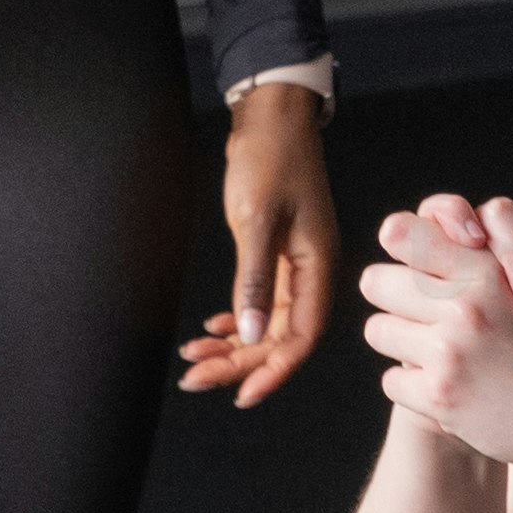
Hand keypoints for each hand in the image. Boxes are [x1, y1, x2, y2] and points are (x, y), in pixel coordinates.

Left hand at [177, 81, 339, 408]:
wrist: (271, 118)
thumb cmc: (270, 159)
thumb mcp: (258, 220)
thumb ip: (255, 279)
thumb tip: (250, 333)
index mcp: (318, 267)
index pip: (301, 337)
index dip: (274, 370)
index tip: (242, 394)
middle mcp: (310, 273)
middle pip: (280, 337)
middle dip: (240, 362)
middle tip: (197, 378)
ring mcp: (294, 265)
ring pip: (266, 323)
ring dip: (233, 344)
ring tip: (194, 359)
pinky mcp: (276, 256)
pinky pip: (259, 302)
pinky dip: (236, 318)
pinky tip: (212, 327)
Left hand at [354, 190, 512, 468]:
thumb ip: (477, 261)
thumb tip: (397, 230)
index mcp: (485, 268)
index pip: (400, 231)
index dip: (401, 249)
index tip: (415, 268)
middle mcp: (464, 302)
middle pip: (375, 281)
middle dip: (392, 299)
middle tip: (417, 318)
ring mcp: (450, 349)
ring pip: (377, 330)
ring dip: (402, 345)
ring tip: (438, 357)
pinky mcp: (440, 393)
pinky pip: (392, 380)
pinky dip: (415, 390)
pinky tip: (450, 393)